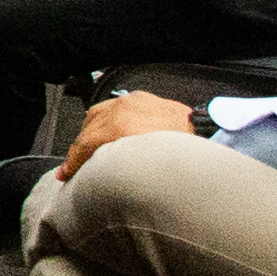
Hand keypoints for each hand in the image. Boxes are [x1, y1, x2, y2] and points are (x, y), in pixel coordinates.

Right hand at [55, 90, 200, 179]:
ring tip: (90, 147)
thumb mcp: (144, 167)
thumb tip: (101, 177)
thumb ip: (118, 168)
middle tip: (75, 165)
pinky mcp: (144, 97)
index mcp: (120, 125)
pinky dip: (108, 119)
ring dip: (91, 131)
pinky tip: (111, 130)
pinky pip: (116, 106)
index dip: (72, 161)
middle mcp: (122, 108)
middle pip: (88, 127)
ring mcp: (133, 100)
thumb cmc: (181, 157)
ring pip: (98, 112)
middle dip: (79, 147)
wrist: (210, 134)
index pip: (85, 143)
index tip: (66, 175)